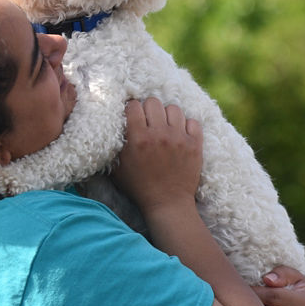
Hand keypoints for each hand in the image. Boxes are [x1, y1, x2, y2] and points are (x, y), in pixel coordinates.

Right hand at [111, 98, 202, 216]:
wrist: (168, 203)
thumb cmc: (139, 187)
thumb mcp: (117, 168)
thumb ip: (113, 145)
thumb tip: (110, 124)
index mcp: (138, 138)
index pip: (133, 106)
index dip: (131, 110)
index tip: (133, 117)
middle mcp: (159, 134)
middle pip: (153, 102)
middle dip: (148, 109)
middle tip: (148, 121)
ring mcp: (179, 138)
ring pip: (173, 108)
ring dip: (167, 116)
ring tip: (164, 126)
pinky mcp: (195, 144)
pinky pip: (192, 121)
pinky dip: (186, 125)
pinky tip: (179, 134)